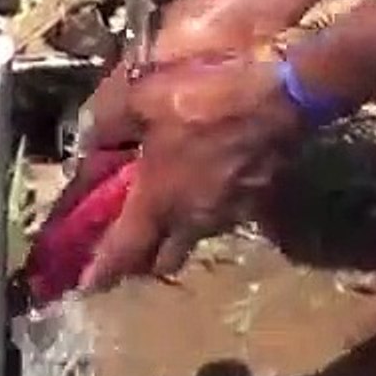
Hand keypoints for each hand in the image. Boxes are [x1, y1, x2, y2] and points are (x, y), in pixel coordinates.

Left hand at [75, 52, 304, 288]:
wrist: (287, 89)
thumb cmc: (205, 94)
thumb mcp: (138, 94)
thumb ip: (106, 120)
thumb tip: (88, 139)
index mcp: (159, 201)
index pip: (125, 252)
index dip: (103, 272)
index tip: (88, 286)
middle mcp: (196, 219)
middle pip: (164, 258)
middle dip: (141, 260)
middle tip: (123, 247)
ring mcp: (235, 210)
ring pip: (196, 235)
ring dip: (176, 231)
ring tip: (162, 208)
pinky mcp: (262, 193)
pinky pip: (224, 213)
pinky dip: (205, 207)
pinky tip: (201, 182)